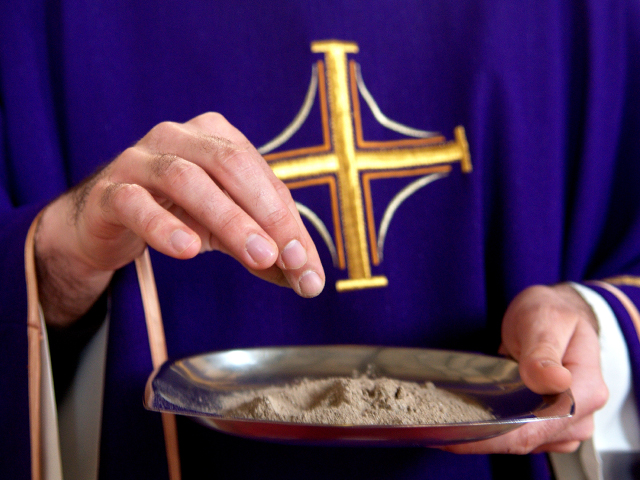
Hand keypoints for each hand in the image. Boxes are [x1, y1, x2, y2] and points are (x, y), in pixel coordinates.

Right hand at [35, 112, 324, 326]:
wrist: (109, 221)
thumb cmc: (178, 215)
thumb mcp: (229, 230)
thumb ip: (268, 250)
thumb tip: (309, 282)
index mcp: (217, 138)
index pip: (263, 179)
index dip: (289, 222)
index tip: (307, 267)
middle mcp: (179, 136)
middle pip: (231, 166)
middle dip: (266, 213)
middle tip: (287, 257)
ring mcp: (140, 159)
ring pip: (187, 179)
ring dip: (228, 219)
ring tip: (257, 256)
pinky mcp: (111, 190)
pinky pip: (137, 203)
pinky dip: (164, 225)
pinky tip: (188, 249)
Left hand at [443, 284, 607, 453]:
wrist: (555, 314)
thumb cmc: (552, 314)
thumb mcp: (545, 320)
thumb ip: (544, 351)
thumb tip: (555, 380)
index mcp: (586, 391)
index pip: (538, 428)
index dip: (495, 435)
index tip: (457, 431)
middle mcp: (578, 416)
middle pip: (525, 440)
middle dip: (482, 436)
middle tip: (437, 425)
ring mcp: (563, 424)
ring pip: (518, 442)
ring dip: (484, 434)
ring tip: (446, 419)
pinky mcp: (545, 423)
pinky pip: (517, 435)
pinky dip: (491, 427)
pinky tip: (465, 416)